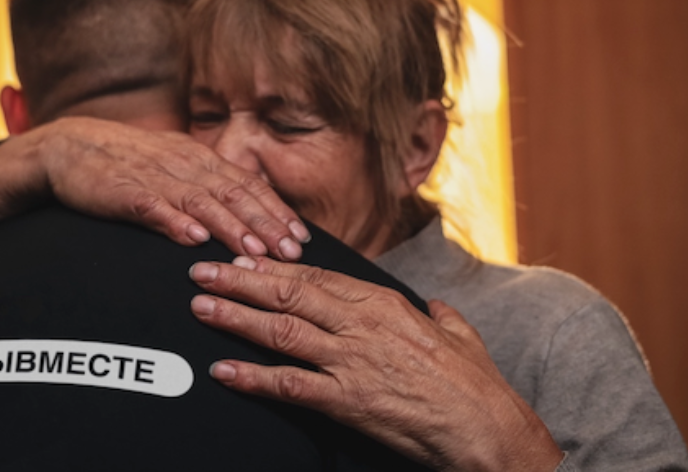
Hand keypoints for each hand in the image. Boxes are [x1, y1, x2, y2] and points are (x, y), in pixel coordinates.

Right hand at [0, 117, 310, 258]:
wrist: (68, 146)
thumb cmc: (126, 164)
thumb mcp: (174, 168)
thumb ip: (208, 189)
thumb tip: (249, 219)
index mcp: (198, 158)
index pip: (247, 184)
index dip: (276, 211)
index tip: (302, 239)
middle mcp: (183, 163)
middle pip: (233, 193)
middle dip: (265, 225)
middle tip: (291, 253)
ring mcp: (152, 175)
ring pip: (200, 201)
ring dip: (230, 227)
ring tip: (253, 252)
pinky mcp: (121, 189)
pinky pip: (151, 205)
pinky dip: (173, 221)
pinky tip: (192, 239)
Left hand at [188, 257, 563, 470]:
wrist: (486, 428)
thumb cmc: (475, 383)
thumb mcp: (459, 334)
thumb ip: (439, 316)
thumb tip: (434, 307)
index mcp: (383, 303)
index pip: (316, 277)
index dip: (274, 268)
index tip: (243, 259)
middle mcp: (361, 324)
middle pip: (289, 294)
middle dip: (240, 281)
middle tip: (202, 271)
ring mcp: (351, 361)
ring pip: (281, 330)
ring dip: (236, 318)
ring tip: (200, 308)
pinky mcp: (347, 400)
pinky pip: (289, 385)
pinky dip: (252, 377)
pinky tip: (224, 372)